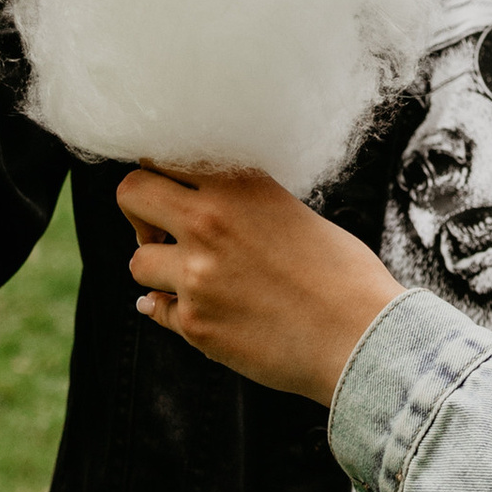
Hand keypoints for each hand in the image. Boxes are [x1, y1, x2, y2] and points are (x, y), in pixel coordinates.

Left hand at [118, 165, 402, 402]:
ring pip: (137, 261)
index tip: (171, 194)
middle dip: (139, 213)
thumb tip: (193, 210)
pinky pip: (154, 309)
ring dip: (159, 270)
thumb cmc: (342, 273)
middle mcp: (210, 221)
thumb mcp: (291, 214)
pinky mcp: (194, 323)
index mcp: (240, 184)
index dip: (162, 175)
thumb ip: (241, 205)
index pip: (163, 156)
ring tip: (198, 280)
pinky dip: (171, 310)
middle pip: (130, 192)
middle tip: (162, 233)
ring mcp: (196, 274)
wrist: (362, 335)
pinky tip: (203, 310)